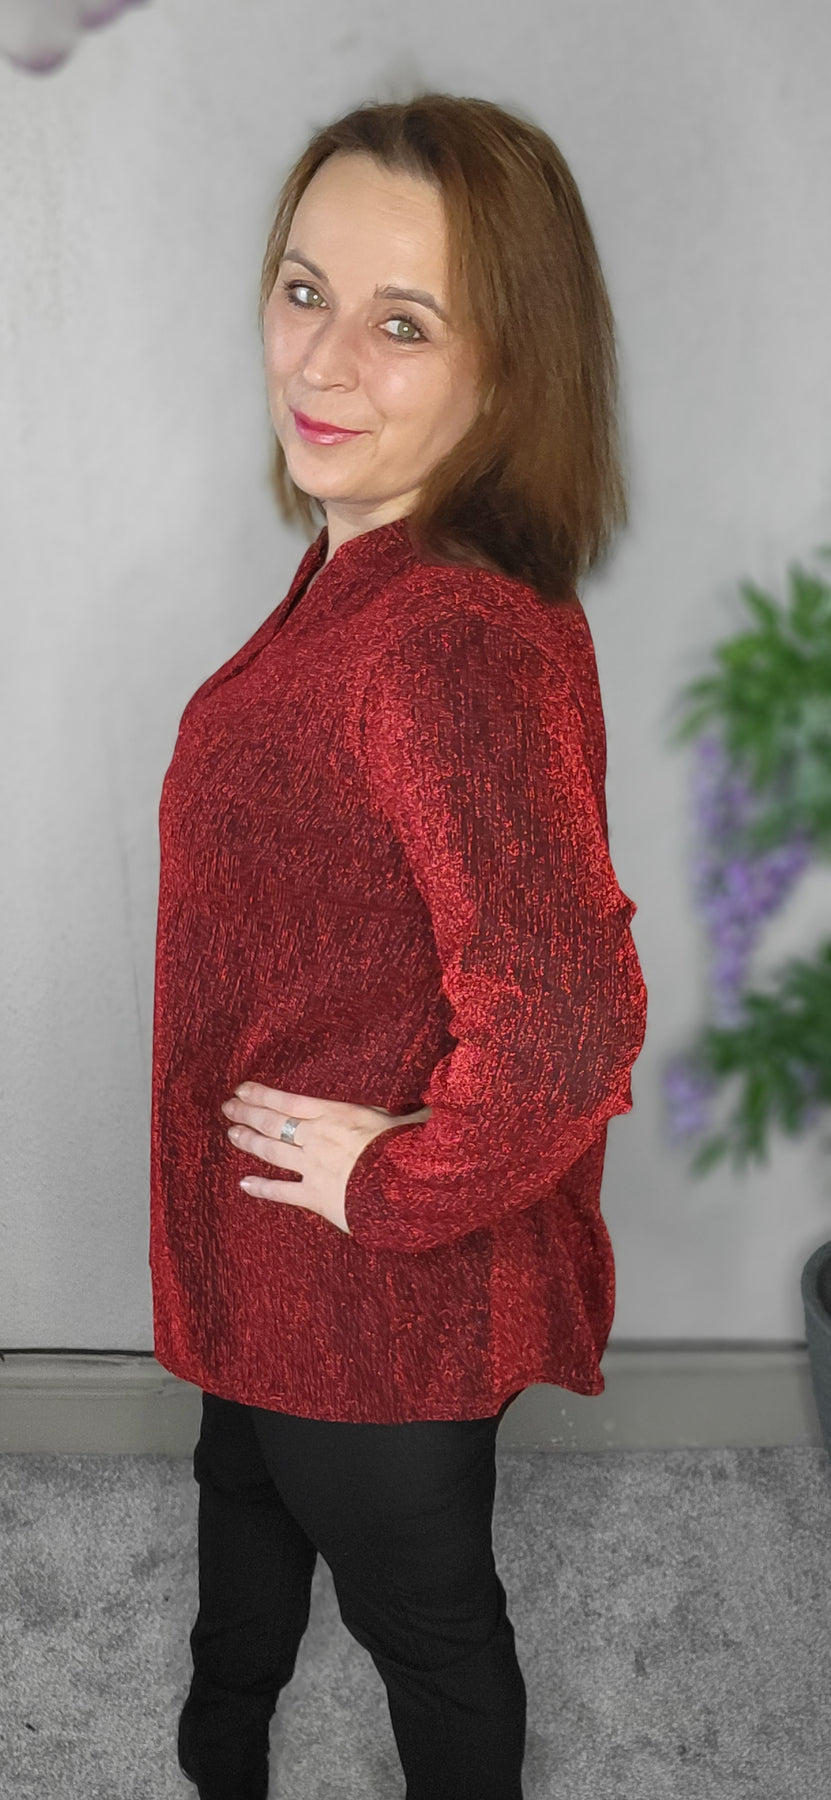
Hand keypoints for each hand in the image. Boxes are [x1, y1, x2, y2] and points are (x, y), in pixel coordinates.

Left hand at [220, 1082, 432, 1234]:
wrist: (405, 1188)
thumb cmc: (409, 1150)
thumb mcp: (408, 1121)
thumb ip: (406, 1114)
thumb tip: (427, 1108)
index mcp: (336, 1114)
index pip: (289, 1100)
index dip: (262, 1094)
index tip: (242, 1089)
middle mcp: (318, 1137)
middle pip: (274, 1122)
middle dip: (248, 1113)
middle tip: (228, 1108)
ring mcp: (313, 1167)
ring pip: (272, 1152)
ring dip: (249, 1141)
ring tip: (232, 1133)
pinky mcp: (316, 1196)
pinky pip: (282, 1192)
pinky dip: (261, 1188)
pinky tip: (244, 1184)